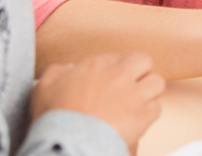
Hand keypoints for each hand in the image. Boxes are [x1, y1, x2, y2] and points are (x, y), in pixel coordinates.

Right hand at [32, 53, 165, 153]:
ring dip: (149, 91)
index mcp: (96, 65)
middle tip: (132, 86)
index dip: (115, 69)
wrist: (68, 144)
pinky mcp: (143, 115)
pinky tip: (138, 120)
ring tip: (140, 101)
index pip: (116, 57)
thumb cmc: (55, 120)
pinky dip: (150, 114)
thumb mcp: (43, 89)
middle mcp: (118, 75)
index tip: (110, 81)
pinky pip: (157, 108)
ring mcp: (134, 94)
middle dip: (140, 72)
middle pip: (143, 61)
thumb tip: (66, 68)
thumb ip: (55, 72)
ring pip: (156, 82)